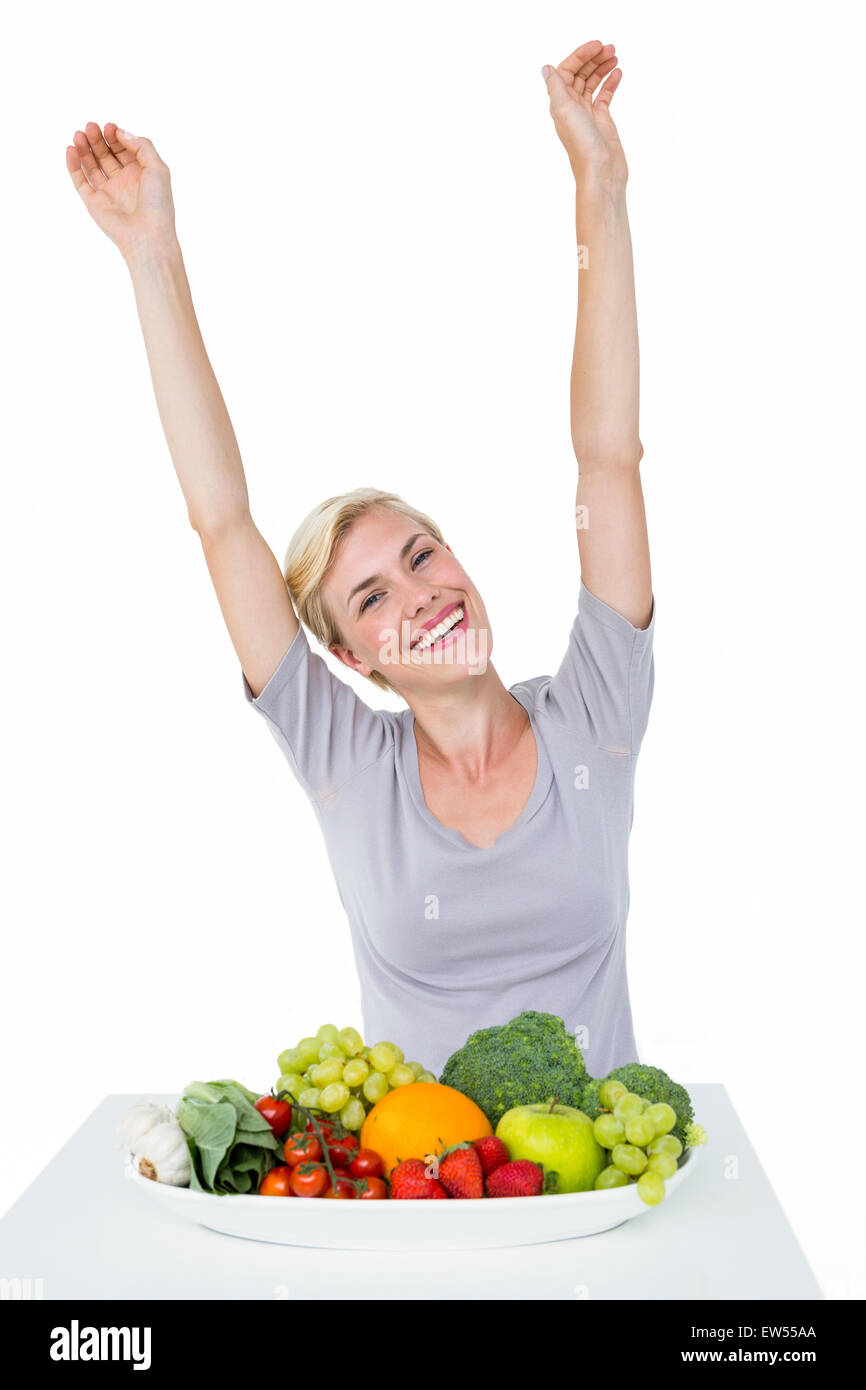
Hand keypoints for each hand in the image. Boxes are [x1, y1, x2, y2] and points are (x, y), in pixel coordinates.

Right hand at [65, 122, 176, 262]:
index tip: (109, 127)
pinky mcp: (94, 202)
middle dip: (98, 139)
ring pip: (92, 165)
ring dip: (84, 149)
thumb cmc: (157, 204)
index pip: (123, 149)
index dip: (115, 136)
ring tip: (79, 134)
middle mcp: (123, 182)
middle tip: (90, 127)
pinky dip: (74, 165)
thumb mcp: (158, 168)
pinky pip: (80, 181)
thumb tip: (120, 132)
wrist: (148, 235)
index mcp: (140, 174)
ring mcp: (108, 192)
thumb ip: (142, 146)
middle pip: (106, 154)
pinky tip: (71, 150)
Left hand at [541, 41, 627, 191]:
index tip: (597, 46)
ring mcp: (587, 114)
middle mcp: (571, 107)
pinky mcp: (602, 121)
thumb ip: (556, 88)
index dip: (580, 56)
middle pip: (580, 74)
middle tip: (610, 48)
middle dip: (593, 59)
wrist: (601, 173)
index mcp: (560, 103)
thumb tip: (546, 68)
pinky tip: (618, 72)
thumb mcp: (564, 111)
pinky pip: (604, 96)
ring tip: (615, 56)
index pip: (566, 70)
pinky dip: (610, 83)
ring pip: (592, 83)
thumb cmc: (582, 145)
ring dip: (602, 68)